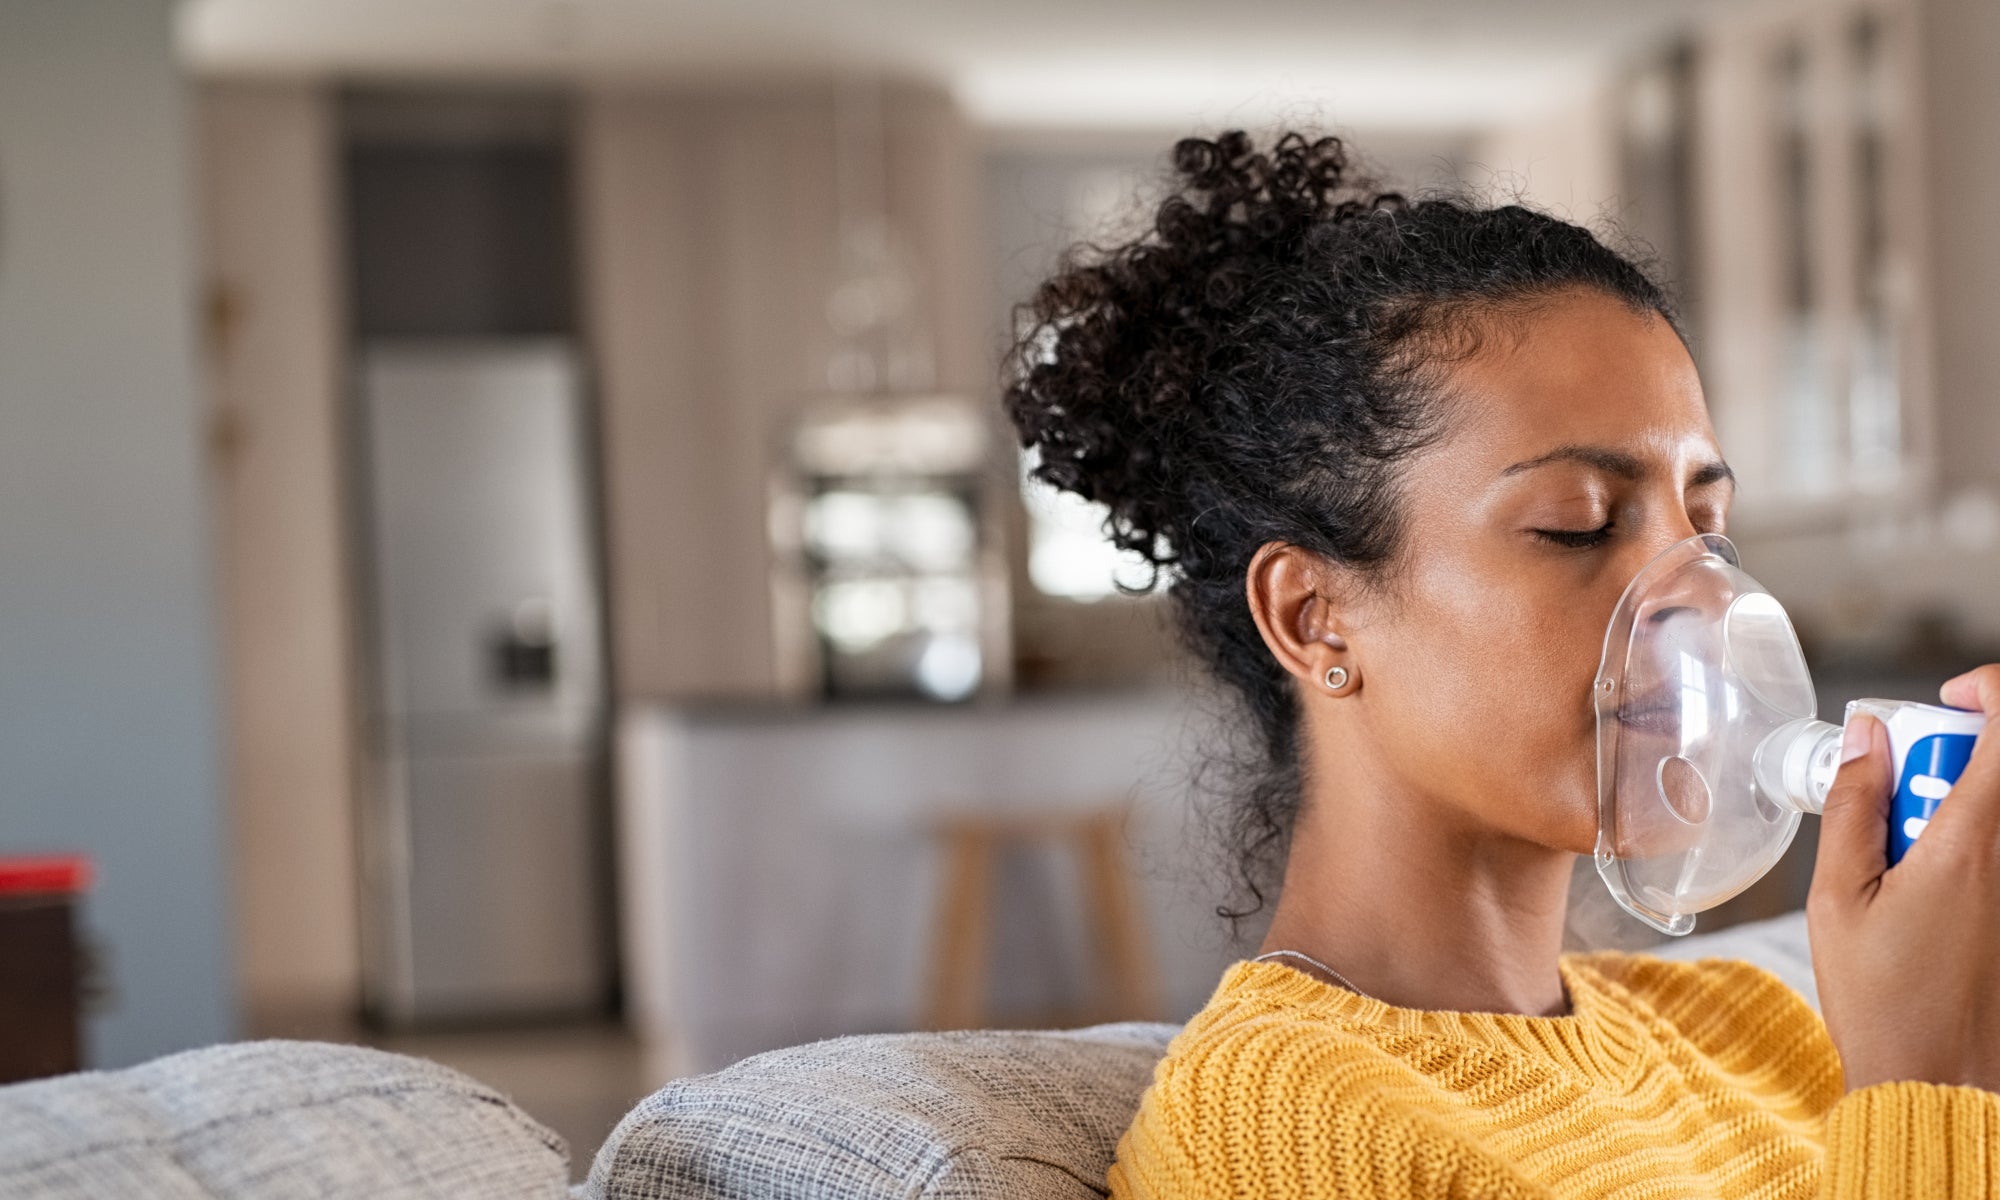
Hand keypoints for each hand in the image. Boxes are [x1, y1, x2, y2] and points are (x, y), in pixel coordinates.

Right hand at [1805, 664, 1999, 1092]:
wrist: (1941, 1086)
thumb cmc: (1884, 1003)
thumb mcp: (1838, 898)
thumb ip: (1853, 806)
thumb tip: (1869, 736)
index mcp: (1971, 843)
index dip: (1987, 691)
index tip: (1947, 702)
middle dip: (1951, 765)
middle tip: (1903, 807)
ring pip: (1995, 813)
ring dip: (1960, 813)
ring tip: (1917, 866)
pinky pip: (1995, 854)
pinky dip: (1969, 852)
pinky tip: (1937, 901)